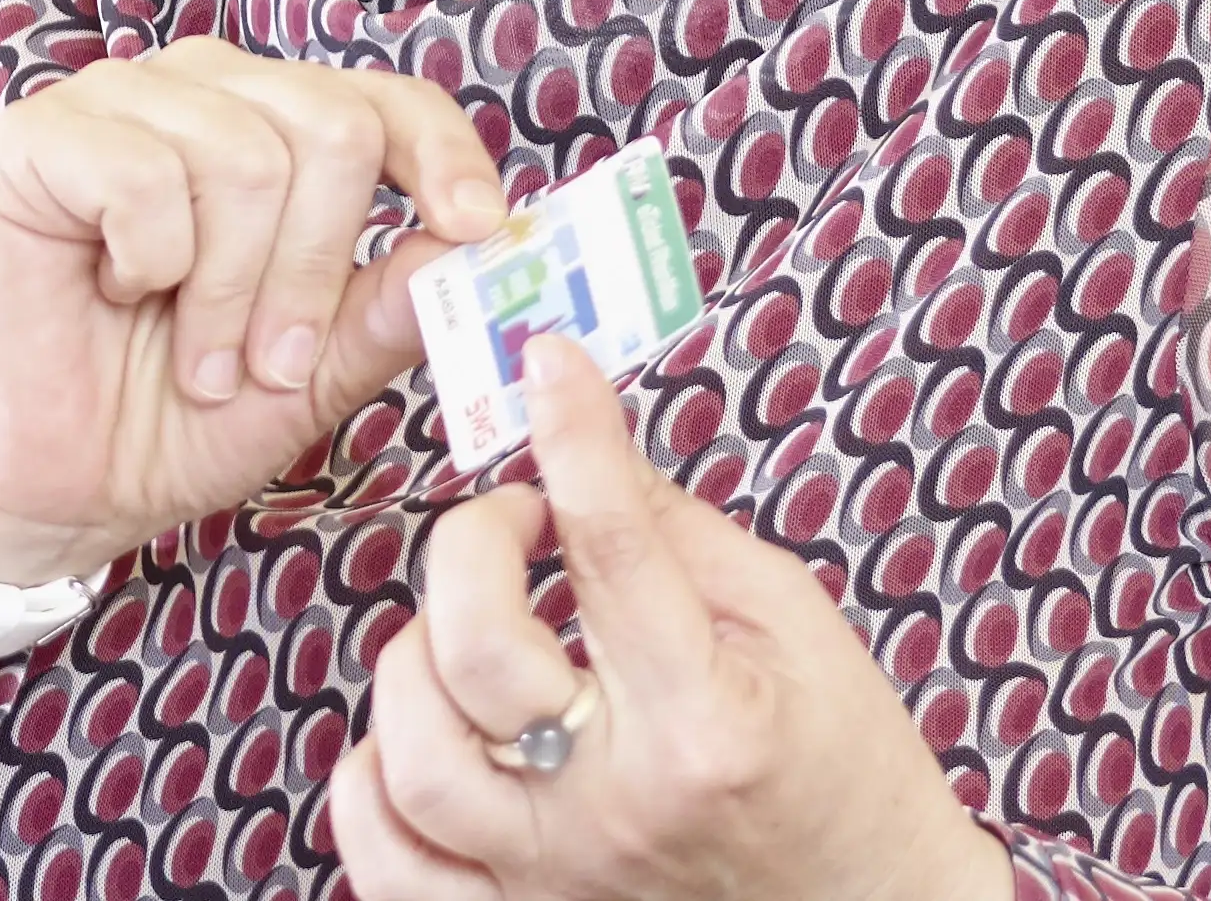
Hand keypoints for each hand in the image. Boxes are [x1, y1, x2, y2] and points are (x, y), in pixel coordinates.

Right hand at [0, 39, 509, 587]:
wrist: (56, 487)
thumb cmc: (179, 418)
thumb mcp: (319, 376)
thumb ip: (392, 306)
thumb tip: (475, 244)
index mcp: (280, 129)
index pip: (390, 101)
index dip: (445, 159)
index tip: (479, 231)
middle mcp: (206, 92)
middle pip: (332, 129)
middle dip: (313, 273)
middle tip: (266, 361)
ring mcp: (118, 101)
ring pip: (244, 157)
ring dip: (226, 292)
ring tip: (192, 352)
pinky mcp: (37, 135)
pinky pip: (143, 174)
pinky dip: (149, 262)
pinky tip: (114, 291)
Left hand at [323, 339, 1007, 900]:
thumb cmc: (839, 763)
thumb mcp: (793, 622)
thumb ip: (675, 534)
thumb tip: (579, 442)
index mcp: (707, 723)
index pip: (616, 550)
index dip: (575, 434)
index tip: (550, 362)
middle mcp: (618, 806)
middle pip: (481, 655)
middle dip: (475, 544)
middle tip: (514, 515)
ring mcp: (558, 875)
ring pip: (414, 761)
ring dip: (417, 659)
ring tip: (468, 629)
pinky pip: (388, 866)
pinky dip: (371, 787)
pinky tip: (418, 725)